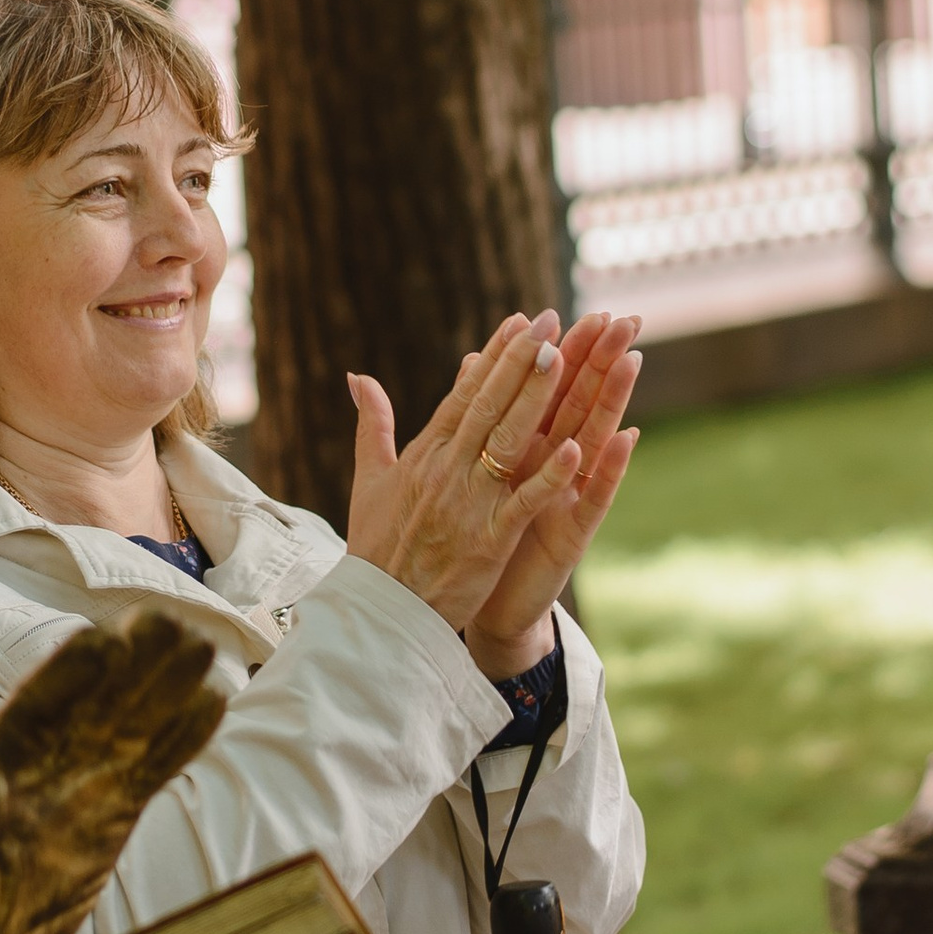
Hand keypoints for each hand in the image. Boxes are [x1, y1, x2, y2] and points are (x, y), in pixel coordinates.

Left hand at [0, 609, 225, 933]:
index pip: (32, 707)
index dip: (65, 673)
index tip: (101, 639)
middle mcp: (42, 762)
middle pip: (93, 701)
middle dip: (130, 662)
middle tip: (170, 622)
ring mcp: (81, 785)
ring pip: (131, 725)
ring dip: (165, 686)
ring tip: (203, 646)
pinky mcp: (112, 816)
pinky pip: (153, 771)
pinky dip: (182, 741)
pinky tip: (212, 704)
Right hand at [344, 315, 589, 640]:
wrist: (379, 612)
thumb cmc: (377, 546)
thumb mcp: (369, 478)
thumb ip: (372, 424)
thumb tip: (357, 376)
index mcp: (424, 454)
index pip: (465, 395)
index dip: (496, 358)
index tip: (520, 323)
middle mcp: (446, 471)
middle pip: (489, 406)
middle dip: (521, 362)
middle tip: (550, 322)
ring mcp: (467, 504)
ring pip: (507, 442)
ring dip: (536, 399)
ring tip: (564, 360)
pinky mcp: (487, 540)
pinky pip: (522, 503)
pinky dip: (548, 477)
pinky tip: (575, 448)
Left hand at [463, 310, 643, 677]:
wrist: (484, 606)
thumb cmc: (479, 536)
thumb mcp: (472, 469)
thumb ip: (474, 416)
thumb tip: (466, 361)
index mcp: (526, 448)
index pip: (549, 390)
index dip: (566, 351)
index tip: (584, 310)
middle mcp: (554, 468)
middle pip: (579, 403)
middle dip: (600, 361)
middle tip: (623, 318)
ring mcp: (568, 498)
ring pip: (594, 440)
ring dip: (614, 400)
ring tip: (633, 359)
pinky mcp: (573, 534)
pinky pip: (594, 497)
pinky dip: (610, 469)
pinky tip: (629, 438)